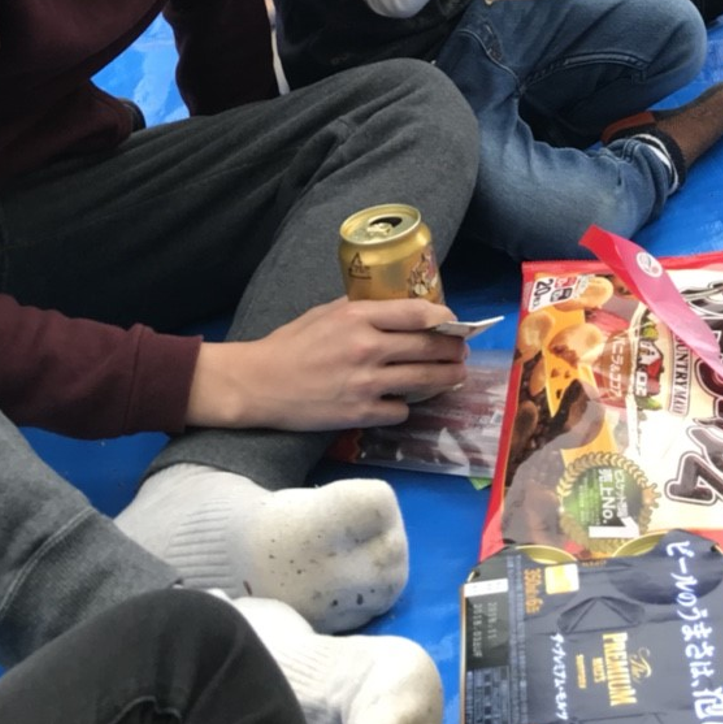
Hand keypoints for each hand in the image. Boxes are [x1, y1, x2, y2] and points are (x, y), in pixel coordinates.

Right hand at [186, 299, 465, 430]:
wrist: (259, 384)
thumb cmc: (290, 344)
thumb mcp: (326, 313)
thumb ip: (362, 311)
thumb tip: (398, 310)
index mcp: (358, 317)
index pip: (418, 313)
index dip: (445, 317)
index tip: (454, 321)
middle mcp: (368, 349)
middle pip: (429, 347)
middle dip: (453, 349)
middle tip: (463, 350)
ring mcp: (366, 384)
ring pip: (424, 381)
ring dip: (446, 378)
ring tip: (456, 375)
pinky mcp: (360, 414)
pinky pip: (400, 409)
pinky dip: (405, 404)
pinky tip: (404, 399)